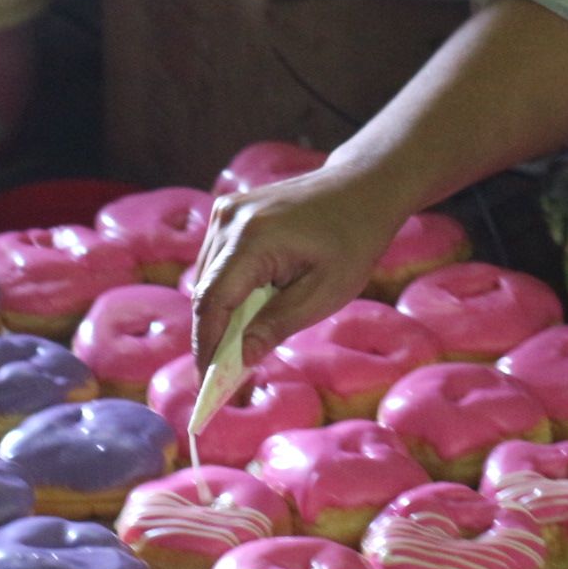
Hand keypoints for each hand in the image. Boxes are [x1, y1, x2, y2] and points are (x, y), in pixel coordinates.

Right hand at [191, 162, 416, 369]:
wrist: (362, 187)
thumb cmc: (353, 240)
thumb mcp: (325, 292)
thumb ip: (278, 324)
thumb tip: (241, 357)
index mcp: (252, 239)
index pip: (212, 301)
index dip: (208, 344)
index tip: (208, 381)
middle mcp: (229, 220)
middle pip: (205, 290)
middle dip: (213, 333)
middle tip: (226, 373)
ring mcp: (227, 211)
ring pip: (207, 276)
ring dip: (219, 312)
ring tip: (239, 344)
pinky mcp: (231, 211)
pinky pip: (217, 260)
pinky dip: (227, 289)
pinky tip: (248, 309)